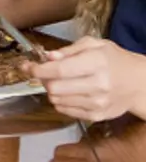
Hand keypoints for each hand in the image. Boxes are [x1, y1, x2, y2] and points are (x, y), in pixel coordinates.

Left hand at [27, 37, 145, 121]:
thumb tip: (48, 56)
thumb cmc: (114, 60)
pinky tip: (69, 92)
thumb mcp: (95, 45)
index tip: (27, 66)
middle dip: (43, 80)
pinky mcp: (97, 116)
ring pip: (57, 100)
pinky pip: (65, 111)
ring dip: (52, 91)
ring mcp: (98, 103)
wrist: (139, 84)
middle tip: (45, 73)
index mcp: (97, 63)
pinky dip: (61, 101)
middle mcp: (98, 85)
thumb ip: (69, 50)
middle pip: (54, 88)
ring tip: (61, 82)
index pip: (59, 70)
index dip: (38, 69)